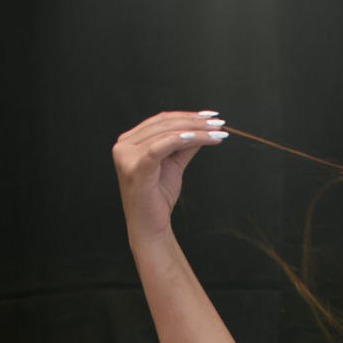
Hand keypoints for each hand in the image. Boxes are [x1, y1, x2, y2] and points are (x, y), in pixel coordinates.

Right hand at [112, 109, 228, 239]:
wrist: (150, 227)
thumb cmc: (158, 198)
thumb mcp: (173, 164)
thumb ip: (185, 144)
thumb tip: (203, 126)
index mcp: (129, 142)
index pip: (161, 121)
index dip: (187, 115)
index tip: (211, 116)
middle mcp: (123, 145)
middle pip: (164, 124)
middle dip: (195, 122)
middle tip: (218, 123)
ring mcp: (126, 156)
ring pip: (167, 133)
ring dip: (196, 131)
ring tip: (217, 132)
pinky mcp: (136, 167)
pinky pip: (162, 145)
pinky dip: (183, 139)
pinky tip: (202, 138)